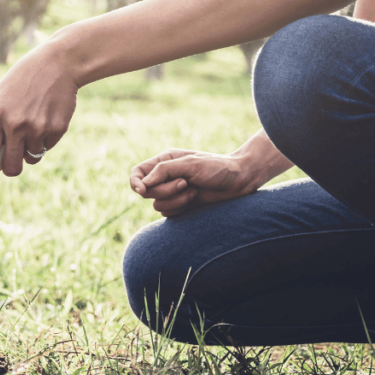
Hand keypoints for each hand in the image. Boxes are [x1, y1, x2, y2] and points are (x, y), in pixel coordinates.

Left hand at [0, 36, 78, 198]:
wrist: (58, 63)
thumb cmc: (24, 81)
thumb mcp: (0, 98)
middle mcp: (15, 124)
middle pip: (11, 168)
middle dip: (12, 169)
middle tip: (15, 156)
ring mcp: (37, 128)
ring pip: (31, 159)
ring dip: (30, 150)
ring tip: (33, 123)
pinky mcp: (56, 129)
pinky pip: (47, 148)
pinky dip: (45, 140)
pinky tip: (46, 117)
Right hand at [129, 149, 261, 216]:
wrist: (239, 180)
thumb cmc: (217, 167)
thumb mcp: (190, 164)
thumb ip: (164, 171)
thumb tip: (143, 184)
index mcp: (164, 161)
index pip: (137, 173)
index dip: (134, 182)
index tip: (142, 190)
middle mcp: (165, 176)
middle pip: (146, 191)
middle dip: (165, 191)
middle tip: (185, 184)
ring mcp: (172, 192)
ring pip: (157, 204)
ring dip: (176, 200)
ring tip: (194, 191)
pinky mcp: (180, 205)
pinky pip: (168, 213)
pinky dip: (180, 208)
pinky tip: (194, 199)